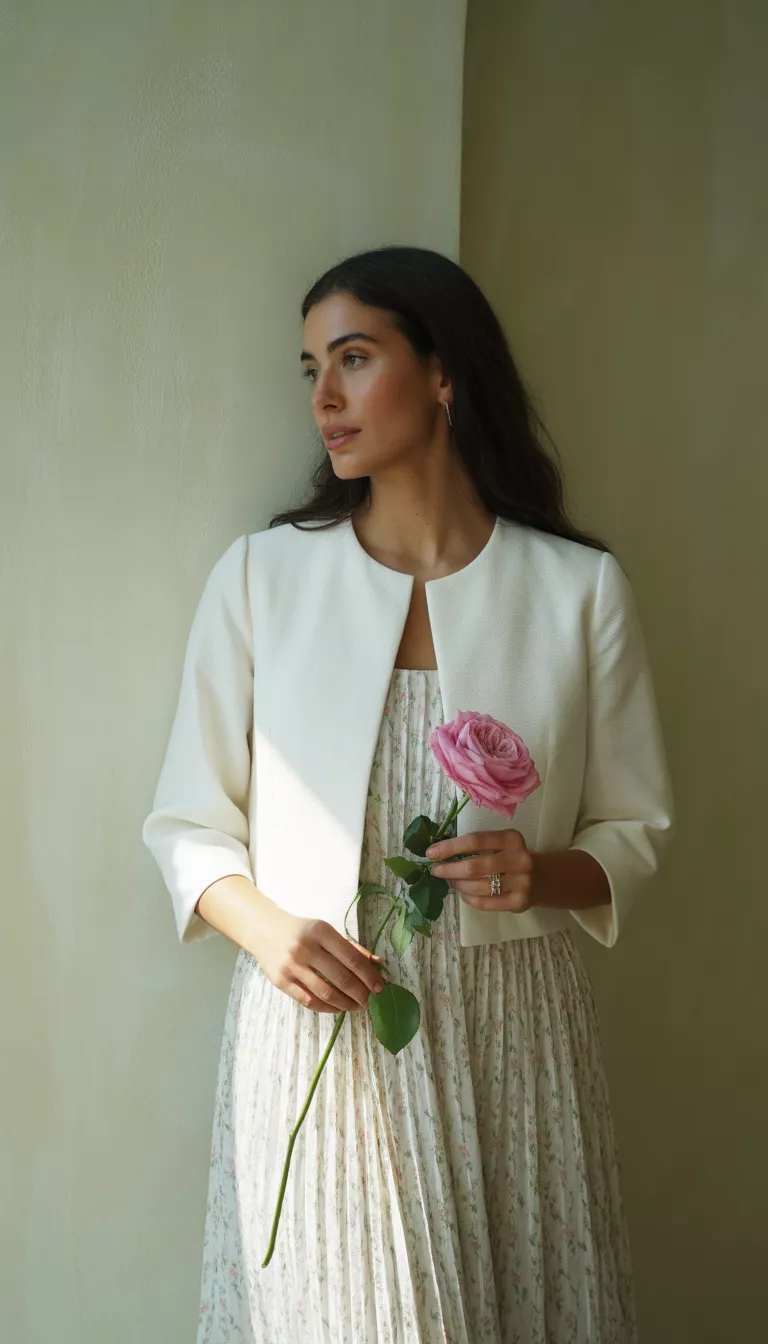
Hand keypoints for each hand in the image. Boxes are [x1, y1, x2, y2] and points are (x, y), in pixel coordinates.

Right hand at [251, 910, 386, 1013]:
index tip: (380, 987)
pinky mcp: (281, 982)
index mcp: (321, 931)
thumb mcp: (325, 931)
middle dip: (360, 993)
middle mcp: (305, 948)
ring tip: (357, 1006)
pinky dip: (328, 1008)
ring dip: (346, 1004)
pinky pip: (309, 1001)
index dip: (368, 976)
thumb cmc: (301, 930)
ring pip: (326, 993)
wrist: (264, 930)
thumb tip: (377, 963)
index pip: (351, 958)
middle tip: (370, 1001)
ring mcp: (291, 966)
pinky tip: (338, 1008)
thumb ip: (350, 947)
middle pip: (341, 978)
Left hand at [426, 829, 533, 912]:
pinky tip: (463, 892)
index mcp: (512, 839)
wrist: (543, 878)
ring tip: (451, 881)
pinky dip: (468, 898)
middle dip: (449, 869)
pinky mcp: (519, 903)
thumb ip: (478, 846)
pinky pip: (484, 903)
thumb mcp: (502, 845)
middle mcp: (519, 859)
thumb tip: (440, 853)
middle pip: (475, 866)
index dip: (450, 847)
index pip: (475, 841)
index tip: (431, 853)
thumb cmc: (512, 858)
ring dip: (458, 884)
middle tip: (436, 870)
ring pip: (478, 887)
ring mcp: (521, 883)